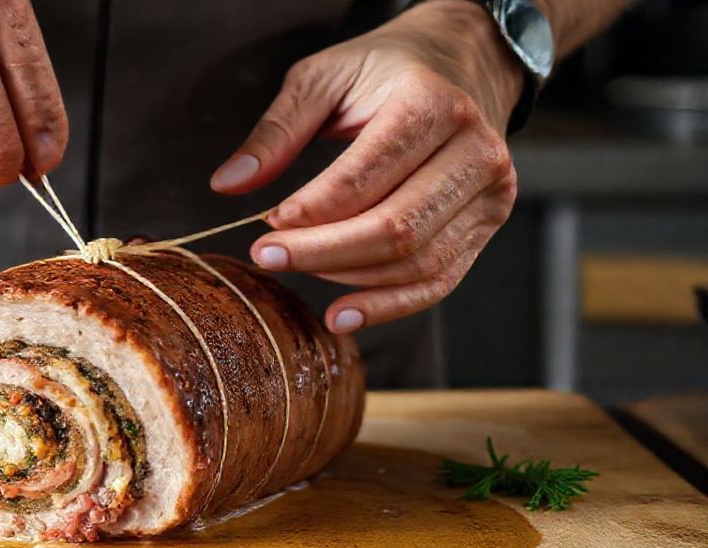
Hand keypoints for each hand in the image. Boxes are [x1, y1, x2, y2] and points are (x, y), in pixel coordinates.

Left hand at [211, 0, 523, 333]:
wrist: (465, 62)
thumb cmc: (388, 69)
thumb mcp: (324, 78)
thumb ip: (277, 131)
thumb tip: (227, 184)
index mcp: (432, 104)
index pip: (364, 179)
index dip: (312, 212)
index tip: (268, 224)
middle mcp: (474, 150)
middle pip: (394, 230)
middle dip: (321, 253)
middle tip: (268, 256)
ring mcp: (490, 192)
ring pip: (415, 262)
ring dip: (346, 277)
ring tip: (298, 266)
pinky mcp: (487, 223)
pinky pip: (438, 280)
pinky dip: (387, 305)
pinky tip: (341, 314)